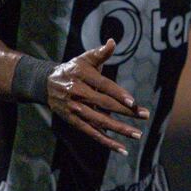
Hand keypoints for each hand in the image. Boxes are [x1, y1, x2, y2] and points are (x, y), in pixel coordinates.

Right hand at [47, 38, 149, 153]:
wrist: (45, 83)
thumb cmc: (73, 69)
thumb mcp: (84, 59)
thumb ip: (101, 53)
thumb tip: (113, 42)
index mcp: (81, 75)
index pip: (103, 86)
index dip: (118, 94)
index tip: (133, 102)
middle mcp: (77, 92)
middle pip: (104, 104)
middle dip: (125, 111)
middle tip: (145, 115)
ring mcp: (74, 108)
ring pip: (99, 121)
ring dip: (119, 129)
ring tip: (137, 135)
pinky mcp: (73, 120)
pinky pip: (91, 133)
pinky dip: (106, 142)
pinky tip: (121, 149)